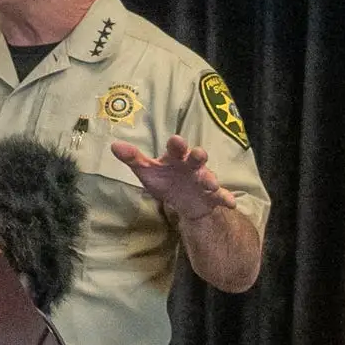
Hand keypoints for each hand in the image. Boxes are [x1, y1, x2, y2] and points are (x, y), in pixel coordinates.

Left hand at [112, 134, 236, 220]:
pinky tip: (231, 204)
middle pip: (196, 158)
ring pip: (209, 177)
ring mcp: (203, 179)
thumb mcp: (148, 171)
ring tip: (210, 184)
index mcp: (176, 157)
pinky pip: (221, 196)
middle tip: (198, 154)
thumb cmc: (165, 179)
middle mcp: (192, 166)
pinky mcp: (212, 195)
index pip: (176, 148)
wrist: (184, 200)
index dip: (177, 145)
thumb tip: (113, 145)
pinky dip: (226, 199)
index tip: (176, 141)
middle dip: (197, 156)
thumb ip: (133, 159)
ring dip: (210, 179)